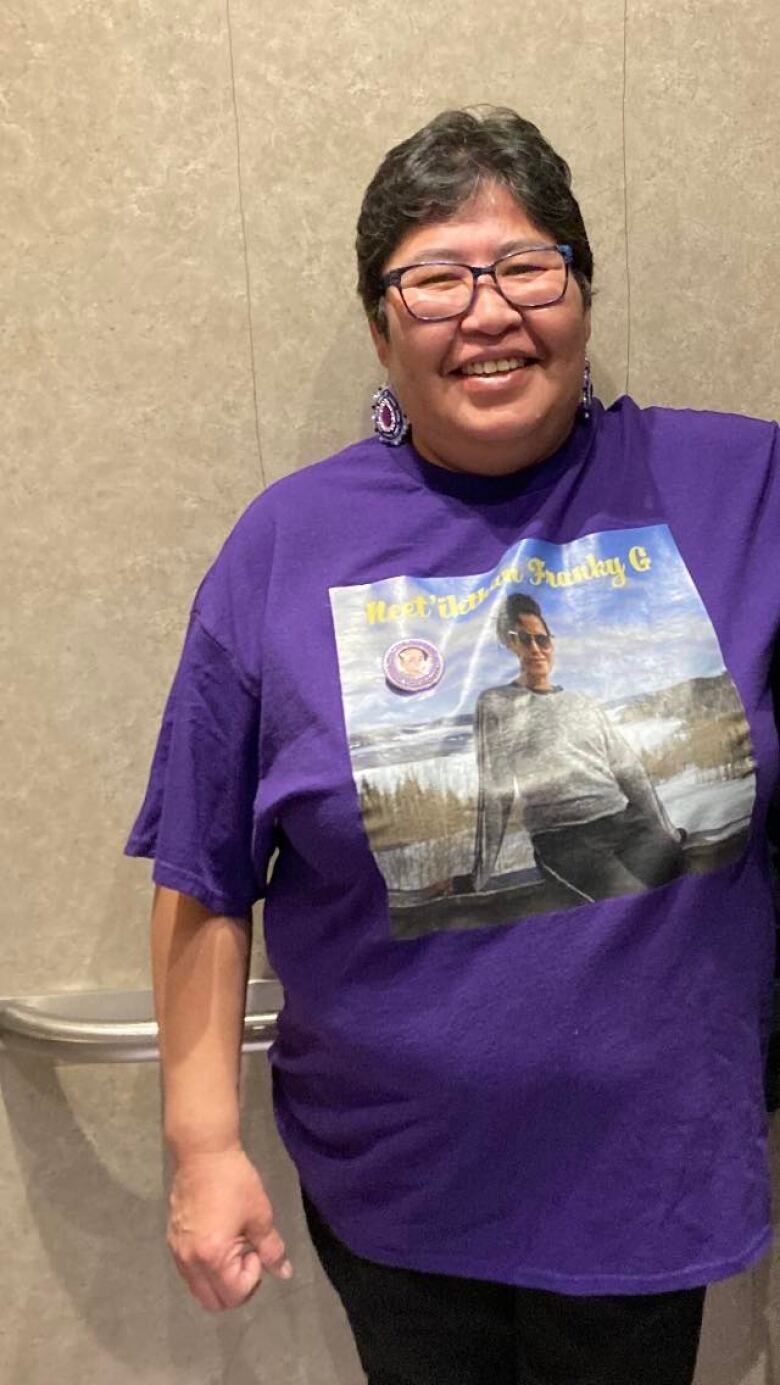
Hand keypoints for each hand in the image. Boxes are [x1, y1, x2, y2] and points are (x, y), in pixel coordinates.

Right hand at [167, 1146, 291, 1311]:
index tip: (256, 1250)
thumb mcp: (260, 1215)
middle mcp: (189, 1261)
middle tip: (248, 1257)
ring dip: (220, 1281)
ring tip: (234, 1247)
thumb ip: (271, 1249)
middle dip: (236, 1288)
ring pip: (199, 1290)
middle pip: (213, 1302)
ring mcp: (177, 1253)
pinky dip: (207, 1270)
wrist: (203, 1153)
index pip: (234, 1294)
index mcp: (212, 1256)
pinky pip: (189, 1273)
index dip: (252, 1278)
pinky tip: (219, 1240)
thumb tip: (283, 1272)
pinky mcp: (172, 1242)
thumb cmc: (235, 1181)